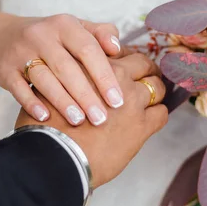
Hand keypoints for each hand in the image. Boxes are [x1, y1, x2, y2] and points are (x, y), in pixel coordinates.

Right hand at [0, 13, 122, 125]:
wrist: (2, 37)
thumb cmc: (51, 38)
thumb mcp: (75, 28)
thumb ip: (100, 34)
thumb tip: (118, 48)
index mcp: (64, 24)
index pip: (88, 49)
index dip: (104, 75)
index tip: (117, 100)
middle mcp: (41, 35)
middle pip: (66, 68)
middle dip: (85, 95)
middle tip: (101, 119)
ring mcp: (20, 52)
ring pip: (43, 79)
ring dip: (62, 101)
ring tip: (79, 121)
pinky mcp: (5, 70)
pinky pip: (18, 88)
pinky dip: (32, 103)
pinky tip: (46, 118)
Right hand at [15, 53, 167, 186]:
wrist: (53, 155)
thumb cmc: (45, 124)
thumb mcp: (47, 86)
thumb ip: (64, 76)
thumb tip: (69, 75)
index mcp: (94, 63)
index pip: (119, 50)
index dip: (126, 57)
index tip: (127, 65)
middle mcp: (117, 76)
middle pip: (144, 63)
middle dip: (148, 69)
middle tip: (147, 77)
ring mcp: (132, 100)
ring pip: (157, 87)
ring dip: (156, 92)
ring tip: (151, 101)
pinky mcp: (142, 125)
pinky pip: (162, 114)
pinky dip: (158, 115)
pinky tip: (149, 121)